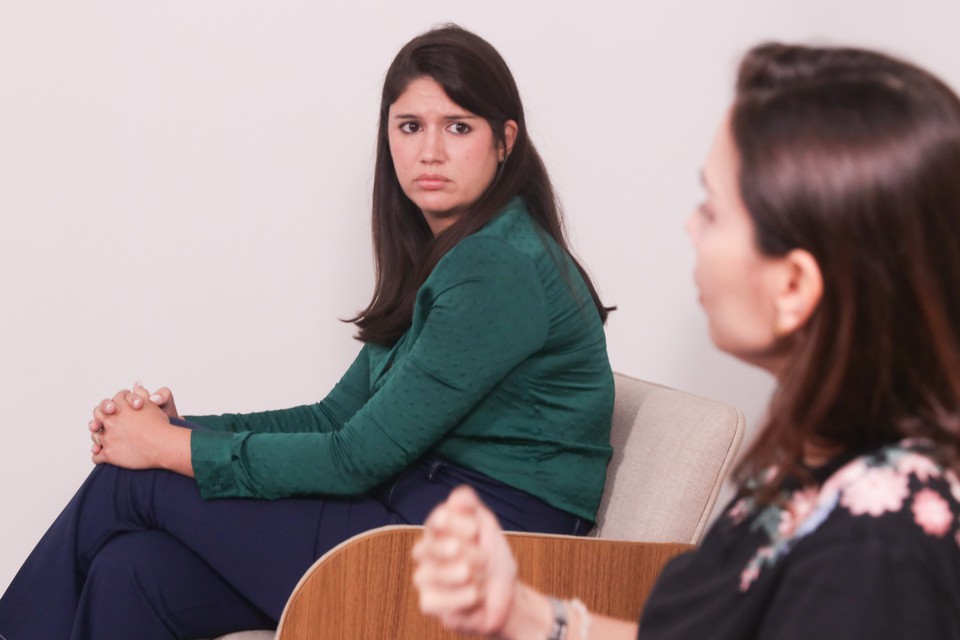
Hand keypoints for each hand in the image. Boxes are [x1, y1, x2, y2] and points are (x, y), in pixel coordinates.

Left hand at [89, 389, 192, 474]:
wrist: (163, 445)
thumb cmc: (159, 425)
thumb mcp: (151, 405)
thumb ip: (141, 394)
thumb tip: (136, 384)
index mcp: (119, 407)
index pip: (109, 402)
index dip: (114, 405)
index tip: (117, 409)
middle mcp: (110, 421)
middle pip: (97, 415)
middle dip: (102, 417)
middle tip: (110, 422)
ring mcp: (108, 438)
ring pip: (95, 435)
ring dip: (99, 437)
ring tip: (108, 439)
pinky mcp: (109, 454)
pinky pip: (96, 456)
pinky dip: (99, 455)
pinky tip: (105, 455)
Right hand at [412, 486, 517, 635]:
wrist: (505, 595)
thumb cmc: (491, 557)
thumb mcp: (485, 524)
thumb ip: (469, 505)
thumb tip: (458, 497)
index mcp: (436, 528)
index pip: (441, 519)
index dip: (464, 526)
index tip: (476, 532)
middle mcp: (424, 551)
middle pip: (452, 547)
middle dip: (478, 556)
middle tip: (483, 561)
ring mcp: (424, 577)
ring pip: (454, 573)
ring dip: (477, 579)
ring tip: (479, 580)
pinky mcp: (428, 603)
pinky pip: (448, 599)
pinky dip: (468, 599)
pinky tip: (473, 597)